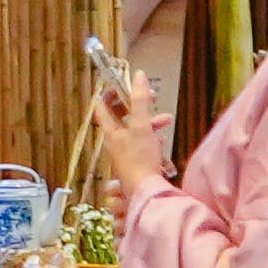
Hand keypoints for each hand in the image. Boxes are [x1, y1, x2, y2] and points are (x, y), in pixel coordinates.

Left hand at [91, 61, 169, 194]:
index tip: (120, 83)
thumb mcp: (141, 125)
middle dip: (136, 105)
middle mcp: (114, 142)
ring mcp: (123, 153)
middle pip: (120, 117)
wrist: (145, 191)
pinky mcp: (134, 162)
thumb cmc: (140, 160)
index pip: (102, 106)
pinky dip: (151, 137)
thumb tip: (138, 76)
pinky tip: (161, 141)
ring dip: (148, 121)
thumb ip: (140, 100)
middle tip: (148, 96)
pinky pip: (141, 144)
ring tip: (165, 119)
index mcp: (111, 131)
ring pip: (134, 130)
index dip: (109, 92)